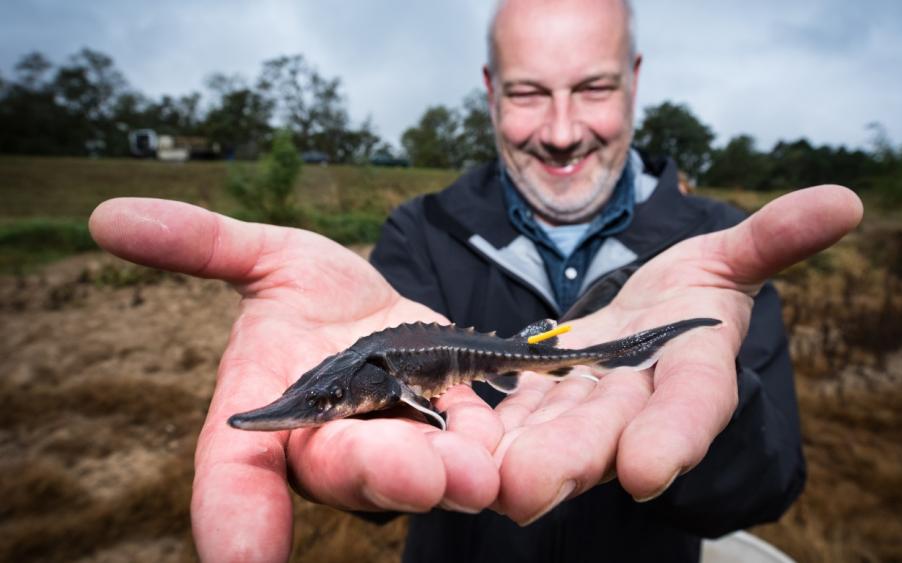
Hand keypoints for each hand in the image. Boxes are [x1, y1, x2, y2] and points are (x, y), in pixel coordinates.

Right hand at [89, 199, 503, 561]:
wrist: (385, 309)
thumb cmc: (313, 295)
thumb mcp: (267, 259)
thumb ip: (202, 244)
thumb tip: (109, 216)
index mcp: (271, 412)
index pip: (237, 473)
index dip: (234, 517)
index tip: (239, 557)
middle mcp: (330, 444)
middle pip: (343, 471)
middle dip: (376, 474)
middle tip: (414, 473)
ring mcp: (397, 444)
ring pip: (415, 471)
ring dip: (443, 476)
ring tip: (473, 472)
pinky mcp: (456, 431)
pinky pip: (472, 448)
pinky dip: (488, 453)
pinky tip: (508, 457)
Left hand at [490, 185, 862, 523]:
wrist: (647, 315)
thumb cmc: (694, 290)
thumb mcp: (731, 258)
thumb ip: (774, 239)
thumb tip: (844, 201)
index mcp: (694, 373)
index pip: (692, 407)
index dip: (674, 437)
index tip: (647, 469)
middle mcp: (638, 401)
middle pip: (608, 433)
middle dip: (570, 459)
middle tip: (528, 488)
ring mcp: (585, 404)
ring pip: (551, 430)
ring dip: (517, 454)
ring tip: (478, 475)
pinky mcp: (540, 394)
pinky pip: (513, 411)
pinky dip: (485, 424)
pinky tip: (452, 437)